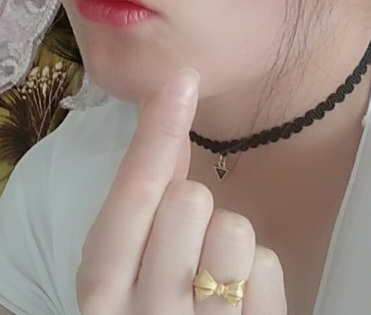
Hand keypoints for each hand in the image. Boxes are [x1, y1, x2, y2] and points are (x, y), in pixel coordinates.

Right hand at [76, 68, 286, 313]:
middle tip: (187, 230)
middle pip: (187, 202)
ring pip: (235, 232)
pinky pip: (270, 270)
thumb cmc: (146, 307)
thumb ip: (147, 189)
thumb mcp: (131, 259)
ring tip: (213, 265)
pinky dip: (260, 273)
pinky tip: (239, 297)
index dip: (155, 133)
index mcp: (101, 289)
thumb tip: (167, 106)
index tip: (183, 79)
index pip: (129, 197)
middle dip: (194, 200)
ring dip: (229, 236)